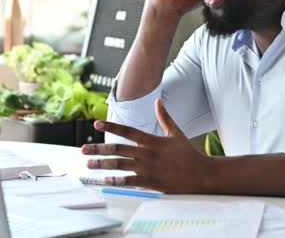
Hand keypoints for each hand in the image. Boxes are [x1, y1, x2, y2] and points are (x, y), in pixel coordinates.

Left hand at [81, 99, 209, 192]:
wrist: (201, 174)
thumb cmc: (188, 154)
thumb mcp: (176, 133)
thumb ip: (165, 117)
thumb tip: (158, 102)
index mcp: (151, 140)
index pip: (127, 131)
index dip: (111, 126)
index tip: (96, 124)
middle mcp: (146, 153)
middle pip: (117, 148)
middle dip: (98, 149)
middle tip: (83, 149)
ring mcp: (147, 168)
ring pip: (119, 164)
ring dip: (101, 164)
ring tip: (89, 164)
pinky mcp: (150, 182)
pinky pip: (129, 181)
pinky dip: (116, 180)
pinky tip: (105, 180)